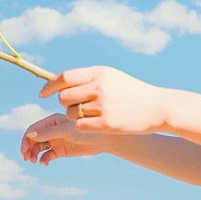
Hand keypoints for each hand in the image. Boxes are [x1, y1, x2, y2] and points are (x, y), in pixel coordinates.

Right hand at [19, 113, 104, 165]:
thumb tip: (30, 136)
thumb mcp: (66, 130)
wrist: (102, 140)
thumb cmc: (85, 131)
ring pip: (38, 148)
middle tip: (26, 158)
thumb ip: (48, 133)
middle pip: (33, 139)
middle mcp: (51, 130)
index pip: (33, 129)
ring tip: (33, 161)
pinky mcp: (60, 151)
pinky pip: (47, 155)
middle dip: (28, 148)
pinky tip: (44, 163)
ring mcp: (55, 140)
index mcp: (51, 121)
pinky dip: (43, 159)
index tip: (24, 149)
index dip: (26, 139)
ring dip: (33, 154)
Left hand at [40, 66, 171, 134]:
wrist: (158, 107)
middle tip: (75, 107)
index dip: (50, 86)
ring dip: (76, 116)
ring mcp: (103, 106)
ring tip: (91, 115)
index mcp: (100, 72)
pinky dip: (82, 126)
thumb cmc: (132, 92)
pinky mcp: (107, 123)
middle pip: (64, 98)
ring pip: (71, 114)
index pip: (64, 78)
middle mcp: (100, 87)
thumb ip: (88, 78)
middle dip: (65, 104)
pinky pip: (80, 126)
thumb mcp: (112, 77)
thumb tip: (60, 83)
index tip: (42, 94)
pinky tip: (94, 124)